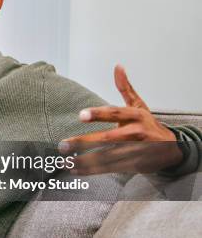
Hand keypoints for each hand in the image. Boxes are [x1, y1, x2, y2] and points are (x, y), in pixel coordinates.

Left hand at [59, 65, 182, 174]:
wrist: (173, 148)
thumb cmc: (148, 125)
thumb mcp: (139, 105)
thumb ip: (125, 88)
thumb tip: (117, 66)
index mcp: (136, 116)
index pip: (115, 112)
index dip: (99, 113)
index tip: (81, 115)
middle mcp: (136, 133)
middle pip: (108, 138)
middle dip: (84, 142)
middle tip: (64, 144)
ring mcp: (136, 150)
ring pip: (108, 156)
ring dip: (86, 160)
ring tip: (66, 161)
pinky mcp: (135, 165)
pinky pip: (110, 168)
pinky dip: (93, 170)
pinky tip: (77, 170)